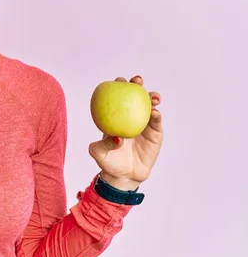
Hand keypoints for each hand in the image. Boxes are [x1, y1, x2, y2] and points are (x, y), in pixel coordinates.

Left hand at [88, 75, 163, 190]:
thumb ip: (103, 145)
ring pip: (149, 106)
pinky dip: (157, 115)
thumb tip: (116, 137)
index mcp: (115, 116)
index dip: (118, 86)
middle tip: (137, 81)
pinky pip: (157, 122)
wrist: (124, 176)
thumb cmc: (108, 162)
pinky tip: (155, 112)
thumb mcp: (99, 153)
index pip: (116, 97)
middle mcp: (130, 116)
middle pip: (135, 96)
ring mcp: (144, 123)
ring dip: (152, 97)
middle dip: (136, 84)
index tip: (118, 81)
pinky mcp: (155, 133)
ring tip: (152, 96)